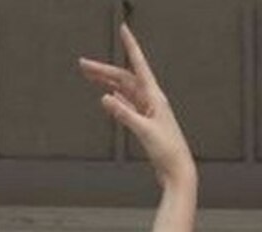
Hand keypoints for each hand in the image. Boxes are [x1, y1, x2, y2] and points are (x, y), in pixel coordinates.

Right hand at [78, 21, 193, 186]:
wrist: (177, 171)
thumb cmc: (168, 152)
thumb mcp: (144, 131)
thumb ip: (124, 114)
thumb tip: (106, 99)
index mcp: (154, 97)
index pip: (139, 65)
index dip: (131, 46)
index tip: (124, 30)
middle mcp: (152, 101)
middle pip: (125, 78)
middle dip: (104, 70)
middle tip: (84, 65)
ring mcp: (148, 111)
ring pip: (125, 91)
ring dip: (107, 82)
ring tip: (91, 77)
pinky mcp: (145, 123)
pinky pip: (129, 105)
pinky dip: (118, 99)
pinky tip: (112, 96)